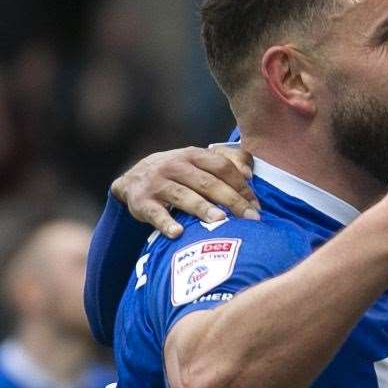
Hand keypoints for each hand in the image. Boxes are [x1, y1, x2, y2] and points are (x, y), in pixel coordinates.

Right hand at [111, 144, 259, 237]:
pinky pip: (155, 213)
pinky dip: (166, 223)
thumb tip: (249, 173)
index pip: (222, 167)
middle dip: (231, 200)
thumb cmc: (178, 173)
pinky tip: (178, 233)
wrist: (132, 179)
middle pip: (207, 182)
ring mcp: (156, 183)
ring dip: (202, 208)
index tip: (256, 205)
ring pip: (183, 195)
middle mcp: (174, 165)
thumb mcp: (198, 161)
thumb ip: (227, 160)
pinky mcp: (141, 201)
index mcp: (193, 155)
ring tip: (220, 220)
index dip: (241, 185)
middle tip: (250, 218)